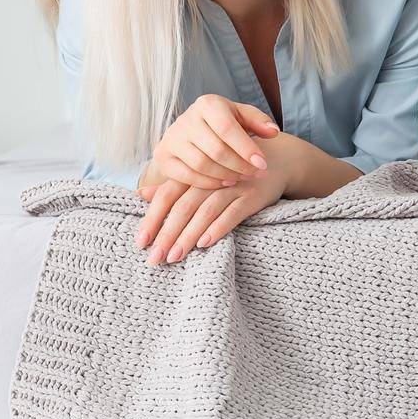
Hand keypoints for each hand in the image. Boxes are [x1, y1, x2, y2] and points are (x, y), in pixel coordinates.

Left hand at [135, 160, 289, 264]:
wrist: (277, 160)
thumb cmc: (232, 171)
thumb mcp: (204, 173)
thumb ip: (175, 186)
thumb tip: (142, 194)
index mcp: (196, 170)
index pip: (168, 195)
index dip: (153, 218)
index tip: (140, 242)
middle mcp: (213, 176)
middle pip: (184, 206)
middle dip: (168, 233)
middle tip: (155, 258)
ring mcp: (235, 185)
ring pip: (206, 211)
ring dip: (189, 235)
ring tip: (174, 256)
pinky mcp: (254, 196)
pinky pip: (234, 213)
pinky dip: (218, 227)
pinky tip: (205, 243)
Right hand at [146, 94, 279, 189]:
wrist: (192, 132)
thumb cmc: (224, 123)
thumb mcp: (243, 116)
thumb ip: (259, 122)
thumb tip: (274, 132)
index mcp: (208, 104)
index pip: (227, 128)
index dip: (246, 148)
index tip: (263, 164)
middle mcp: (186, 119)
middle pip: (215, 149)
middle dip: (239, 165)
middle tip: (256, 174)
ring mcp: (171, 138)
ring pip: (201, 164)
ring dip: (225, 175)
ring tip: (242, 178)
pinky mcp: (163, 156)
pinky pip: (184, 176)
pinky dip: (207, 183)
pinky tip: (224, 183)